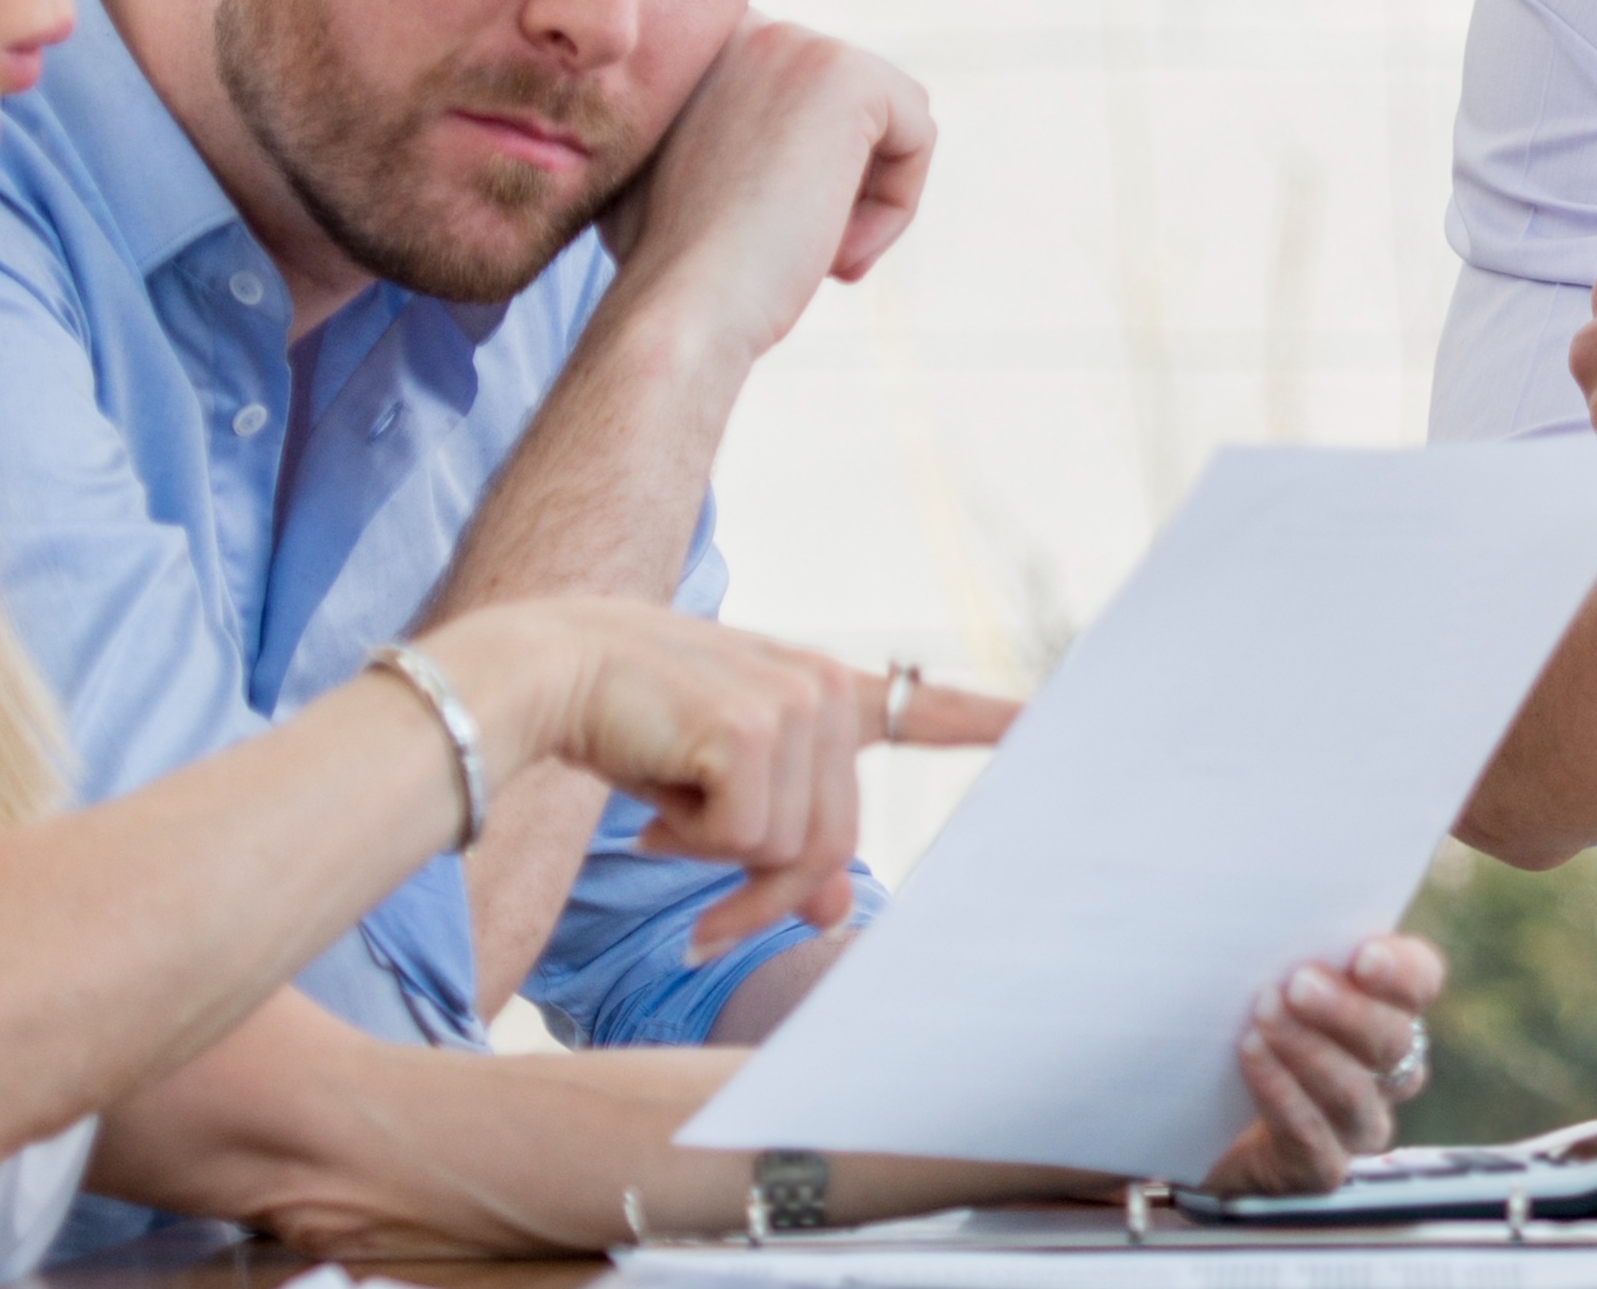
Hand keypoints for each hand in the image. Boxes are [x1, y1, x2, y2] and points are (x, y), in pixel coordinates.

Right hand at [416, 602, 998, 949]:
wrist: (543, 673)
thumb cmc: (625, 726)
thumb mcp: (714, 790)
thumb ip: (781, 839)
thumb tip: (831, 912)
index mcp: (820, 692)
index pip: (925, 710)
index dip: (991, 725)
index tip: (1053, 727)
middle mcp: (821, 689)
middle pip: (830, 845)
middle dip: (761, 898)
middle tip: (701, 923)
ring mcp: (794, 703)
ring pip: (786, 852)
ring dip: (715, 866)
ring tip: (663, 815)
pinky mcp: (755, 728)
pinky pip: (745, 841)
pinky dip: (690, 840)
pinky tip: (652, 796)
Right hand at [600, 22, 935, 355]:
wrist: (678, 306)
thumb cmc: (673, 267)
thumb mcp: (688, 177)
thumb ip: (732, 135)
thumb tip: (792, 144)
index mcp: (708, 45)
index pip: (808, 104)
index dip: (803, 180)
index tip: (765, 235)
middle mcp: (749, 25)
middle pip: (853, 113)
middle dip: (839, 191)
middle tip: (797, 255)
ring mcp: (795, 42)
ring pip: (890, 125)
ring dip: (865, 203)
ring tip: (814, 255)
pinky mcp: (848, 76)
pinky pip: (918, 137)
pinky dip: (895, 208)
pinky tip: (834, 249)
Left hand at [1198, 936, 1446, 1192]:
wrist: (1184, 1116)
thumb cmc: (1224, 1023)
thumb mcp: (1250, 971)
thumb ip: (1276, 941)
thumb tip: (1261, 899)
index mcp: (1383, 1006)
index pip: (1422, 981)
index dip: (1403, 971)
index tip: (1363, 956)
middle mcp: (1383, 1070)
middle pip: (1395, 1042)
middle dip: (1347, 1012)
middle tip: (1299, 984)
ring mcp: (1354, 1125)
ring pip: (1356, 1095)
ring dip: (1310, 1052)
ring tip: (1263, 1018)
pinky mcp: (1317, 1169)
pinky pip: (1314, 1139)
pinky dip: (1282, 1095)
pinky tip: (1252, 1059)